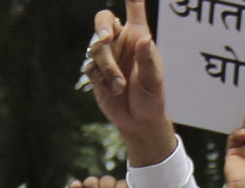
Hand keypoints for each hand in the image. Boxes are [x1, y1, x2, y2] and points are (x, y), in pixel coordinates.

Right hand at [86, 0, 175, 166]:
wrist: (138, 120)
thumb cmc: (151, 97)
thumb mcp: (154, 80)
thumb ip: (147, 60)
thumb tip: (143, 39)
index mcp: (139, 37)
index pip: (134, 10)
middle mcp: (121, 42)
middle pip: (103, 20)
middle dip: (101, 28)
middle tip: (105, 40)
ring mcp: (107, 55)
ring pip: (95, 49)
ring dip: (107, 67)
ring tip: (120, 86)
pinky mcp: (95, 70)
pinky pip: (90, 68)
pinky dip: (100, 79)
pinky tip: (112, 90)